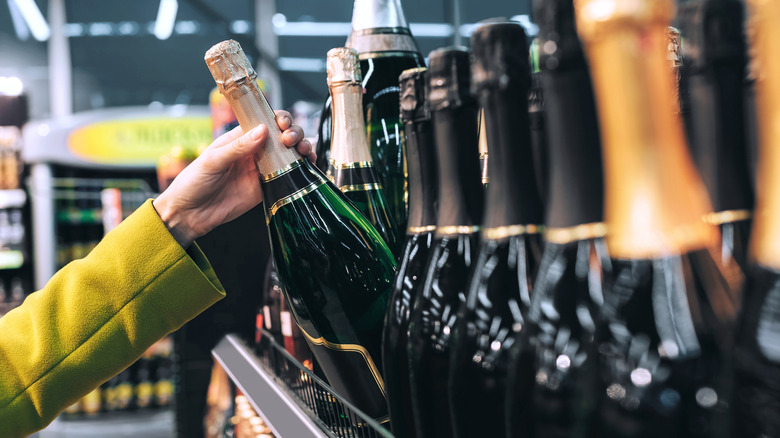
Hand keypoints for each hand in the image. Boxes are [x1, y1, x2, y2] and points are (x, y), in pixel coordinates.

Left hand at [153, 110, 315, 247]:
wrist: (190, 214)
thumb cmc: (193, 182)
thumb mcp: (213, 160)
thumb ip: (238, 147)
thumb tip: (263, 131)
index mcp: (239, 138)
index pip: (264, 121)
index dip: (278, 119)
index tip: (282, 124)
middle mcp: (254, 151)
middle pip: (282, 135)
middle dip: (293, 132)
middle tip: (290, 140)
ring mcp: (262, 169)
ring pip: (289, 153)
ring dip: (301, 148)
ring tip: (303, 151)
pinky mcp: (267, 188)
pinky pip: (287, 176)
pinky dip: (301, 169)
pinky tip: (308, 165)